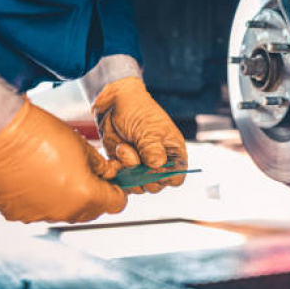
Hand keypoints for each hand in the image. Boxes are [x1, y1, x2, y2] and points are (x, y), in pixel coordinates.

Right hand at [0, 97, 127, 222]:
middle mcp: (63, 211)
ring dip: (66, 197)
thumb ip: (99, 165)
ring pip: (63, 211)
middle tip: (86, 173)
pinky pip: (38, 210)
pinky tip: (36, 177)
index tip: (111, 181)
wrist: (1, 135)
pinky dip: (41, 198)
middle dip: (94, 195)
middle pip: (91, 211)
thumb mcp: (82, 145)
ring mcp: (38, 215)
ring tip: (56, 171)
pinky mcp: (17, 214)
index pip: (116, 203)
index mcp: (84, 194)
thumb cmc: (40, 135)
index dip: (116, 190)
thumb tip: (107, 173)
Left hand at [93, 77, 186, 192]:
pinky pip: (122, 179)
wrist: (113, 102)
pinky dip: (118, 168)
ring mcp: (139, 165)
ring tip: (124, 148)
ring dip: (128, 170)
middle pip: (155, 185)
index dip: (166, 178)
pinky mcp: (123, 166)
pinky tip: (118, 149)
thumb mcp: (149, 129)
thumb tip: (157, 167)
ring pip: (137, 185)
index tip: (154, 167)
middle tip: (136, 158)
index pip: (176, 177)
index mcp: (172, 152)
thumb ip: (154, 151)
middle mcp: (157, 162)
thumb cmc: (138, 110)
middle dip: (143, 175)